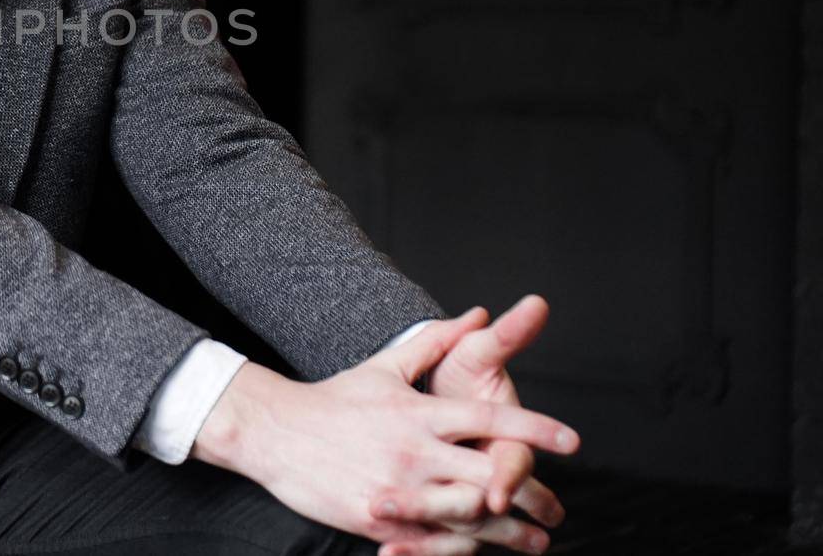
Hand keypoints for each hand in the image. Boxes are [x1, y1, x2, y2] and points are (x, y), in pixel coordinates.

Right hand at [190, 308, 580, 551]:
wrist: (276, 432)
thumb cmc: (335, 399)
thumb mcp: (385, 366)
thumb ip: (434, 342)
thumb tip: (478, 316)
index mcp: (420, 412)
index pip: (491, 420)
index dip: (537, 430)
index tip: (573, 441)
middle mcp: (414, 451)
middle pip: (490, 476)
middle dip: (532, 494)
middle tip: (560, 507)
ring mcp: (398, 488)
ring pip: (469, 516)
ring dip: (509, 532)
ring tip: (536, 540)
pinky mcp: (380, 519)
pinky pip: (433, 540)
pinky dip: (464, 547)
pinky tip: (483, 550)